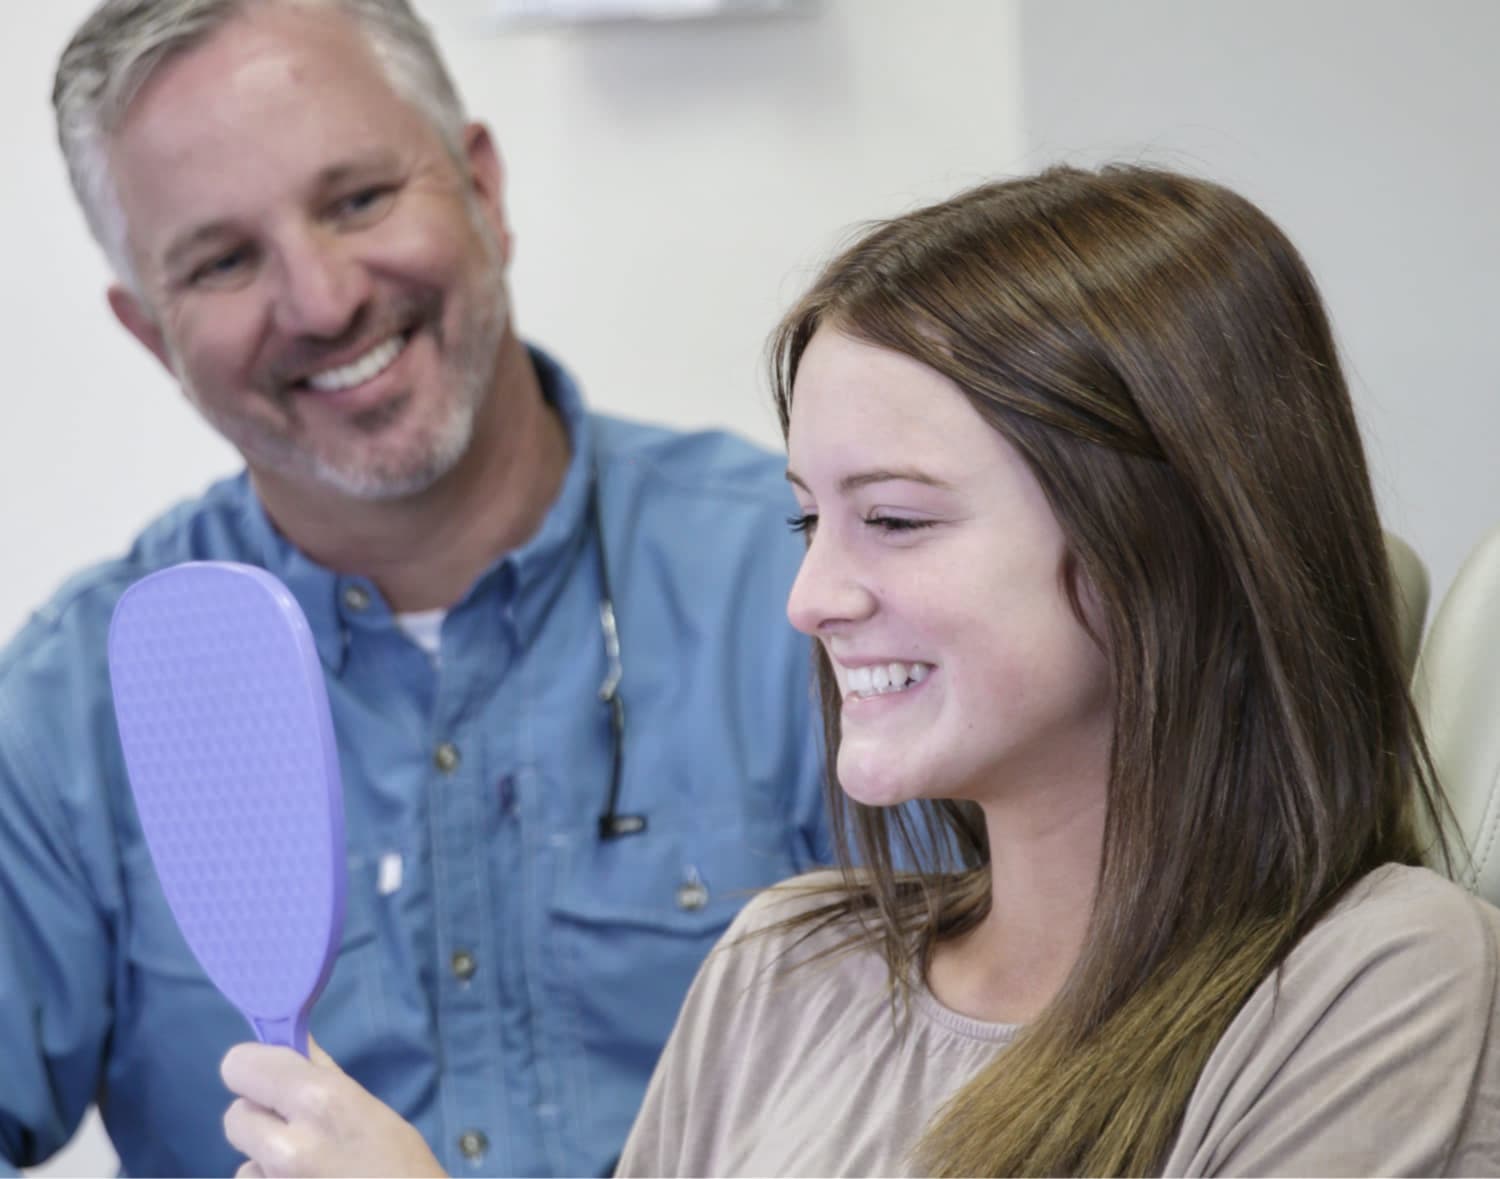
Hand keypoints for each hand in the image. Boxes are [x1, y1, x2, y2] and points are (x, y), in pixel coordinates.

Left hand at [221, 1035, 446, 1177]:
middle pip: (235, 1115)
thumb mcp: (369, 1109)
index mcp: (317, 1100)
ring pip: (244, 1162)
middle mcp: (286, 1144)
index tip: (272, 1080)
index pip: (239, 1065)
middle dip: (261, 1120)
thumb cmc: (403, 1167)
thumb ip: (323, 1074)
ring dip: (265, 1164)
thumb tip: (293, 1042)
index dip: (254, 1071)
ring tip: (307, 1172)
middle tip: (295, 1130)